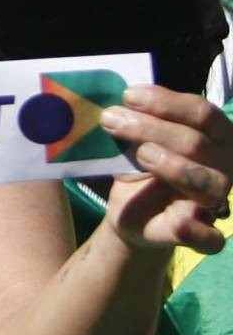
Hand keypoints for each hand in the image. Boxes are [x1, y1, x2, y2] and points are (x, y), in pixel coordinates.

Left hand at [98, 86, 232, 252]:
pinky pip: (210, 238)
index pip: (203, 113)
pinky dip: (193, 229)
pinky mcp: (203, 235)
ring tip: (140, 154)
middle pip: (197, 143)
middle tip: (111, 120)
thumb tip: (116, 102)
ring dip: (172, 166)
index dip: (166, 103)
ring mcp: (215, 202)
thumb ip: (136, 121)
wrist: (134, 213)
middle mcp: (222, 168)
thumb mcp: (137, 140)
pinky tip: (177, 220)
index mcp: (213, 138)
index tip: (128, 96)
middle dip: (151, 128)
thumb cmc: (141, 166)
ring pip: (208, 182)